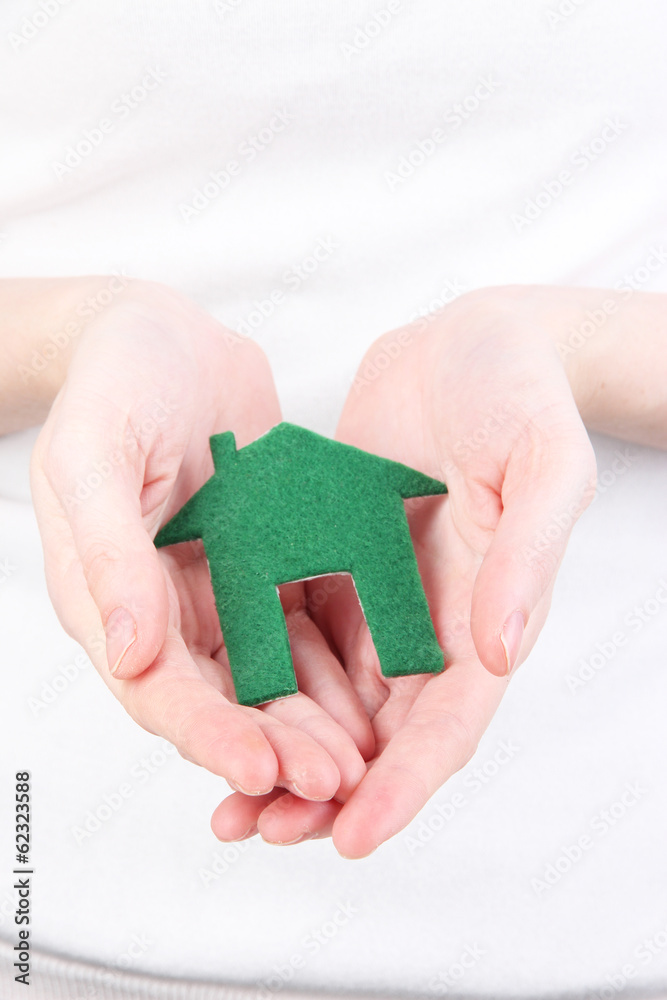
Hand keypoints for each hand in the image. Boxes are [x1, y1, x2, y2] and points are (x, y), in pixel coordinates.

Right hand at [30, 280, 371, 806]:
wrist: (162, 334)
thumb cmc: (112, 384)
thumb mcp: (91, 457)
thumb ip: (108, 553)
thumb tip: (130, 654)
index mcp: (111, 597)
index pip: (157, 689)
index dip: (207, 732)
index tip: (262, 766)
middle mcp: (167, 611)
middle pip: (221, 700)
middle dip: (274, 745)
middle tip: (333, 780)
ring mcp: (219, 591)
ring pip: (269, 677)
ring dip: (311, 721)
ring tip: (363, 758)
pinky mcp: (265, 565)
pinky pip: (303, 626)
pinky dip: (335, 665)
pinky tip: (377, 693)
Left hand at [212, 286, 596, 854]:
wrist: (473, 341)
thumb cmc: (523, 394)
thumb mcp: (543, 463)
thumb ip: (527, 555)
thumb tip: (501, 653)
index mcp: (487, 616)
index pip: (448, 724)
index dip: (405, 785)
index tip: (354, 835)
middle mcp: (429, 622)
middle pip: (379, 735)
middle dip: (326, 792)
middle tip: (260, 831)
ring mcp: (378, 595)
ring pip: (328, 697)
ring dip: (282, 750)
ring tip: (225, 800)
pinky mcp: (333, 559)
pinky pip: (294, 630)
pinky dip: (262, 678)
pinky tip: (213, 702)